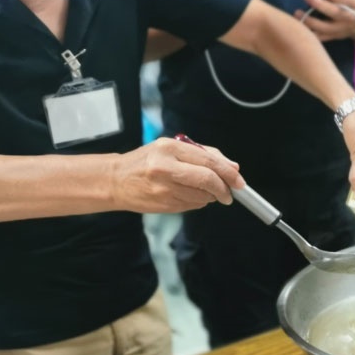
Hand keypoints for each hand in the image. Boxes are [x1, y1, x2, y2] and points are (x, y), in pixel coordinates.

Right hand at [110, 137, 243, 213]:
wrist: (116, 180)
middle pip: (207, 180)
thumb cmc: (146, 162)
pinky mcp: (164, 205)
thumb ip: (204, 155)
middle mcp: (166, 168)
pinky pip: (192, 205)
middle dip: (224, 189)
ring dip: (211, 196)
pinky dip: (199, 202)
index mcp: (170, 149)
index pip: (209, 161)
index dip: (228, 173)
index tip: (239, 181)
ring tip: (204, 191)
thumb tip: (233, 167)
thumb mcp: (172, 148)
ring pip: (202, 196)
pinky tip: (189, 195)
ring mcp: (164, 188)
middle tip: (230, 193)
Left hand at [295, 0, 354, 41]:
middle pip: (335, 13)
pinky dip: (309, 34)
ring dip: (310, 21)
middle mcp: (349, 17)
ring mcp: (341, 29)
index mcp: (354, 2)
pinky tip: (299, 26)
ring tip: (297, 13)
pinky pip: (321, 38)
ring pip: (326, 28)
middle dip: (320, 5)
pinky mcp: (334, 37)